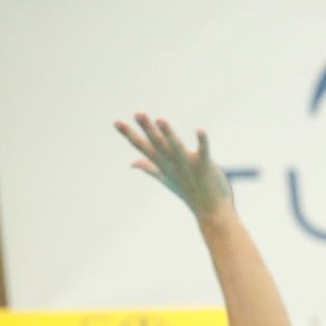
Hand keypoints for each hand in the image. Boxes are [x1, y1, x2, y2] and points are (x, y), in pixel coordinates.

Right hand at [115, 113, 233, 222]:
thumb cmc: (188, 193)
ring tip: (160, 119)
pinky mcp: (205, 166)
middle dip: (148, 128)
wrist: (210, 211)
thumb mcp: (165, 178)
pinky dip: (202, 142)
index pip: (142, 147)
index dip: (129, 134)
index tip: (116, 122)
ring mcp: (188, 165)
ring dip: (168, 133)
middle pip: (157, 143)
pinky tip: (200, 130)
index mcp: (162, 164)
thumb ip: (149, 168)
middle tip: (138, 113)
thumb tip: (132, 163)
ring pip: (175, 146)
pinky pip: (203, 152)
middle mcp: (172, 163)